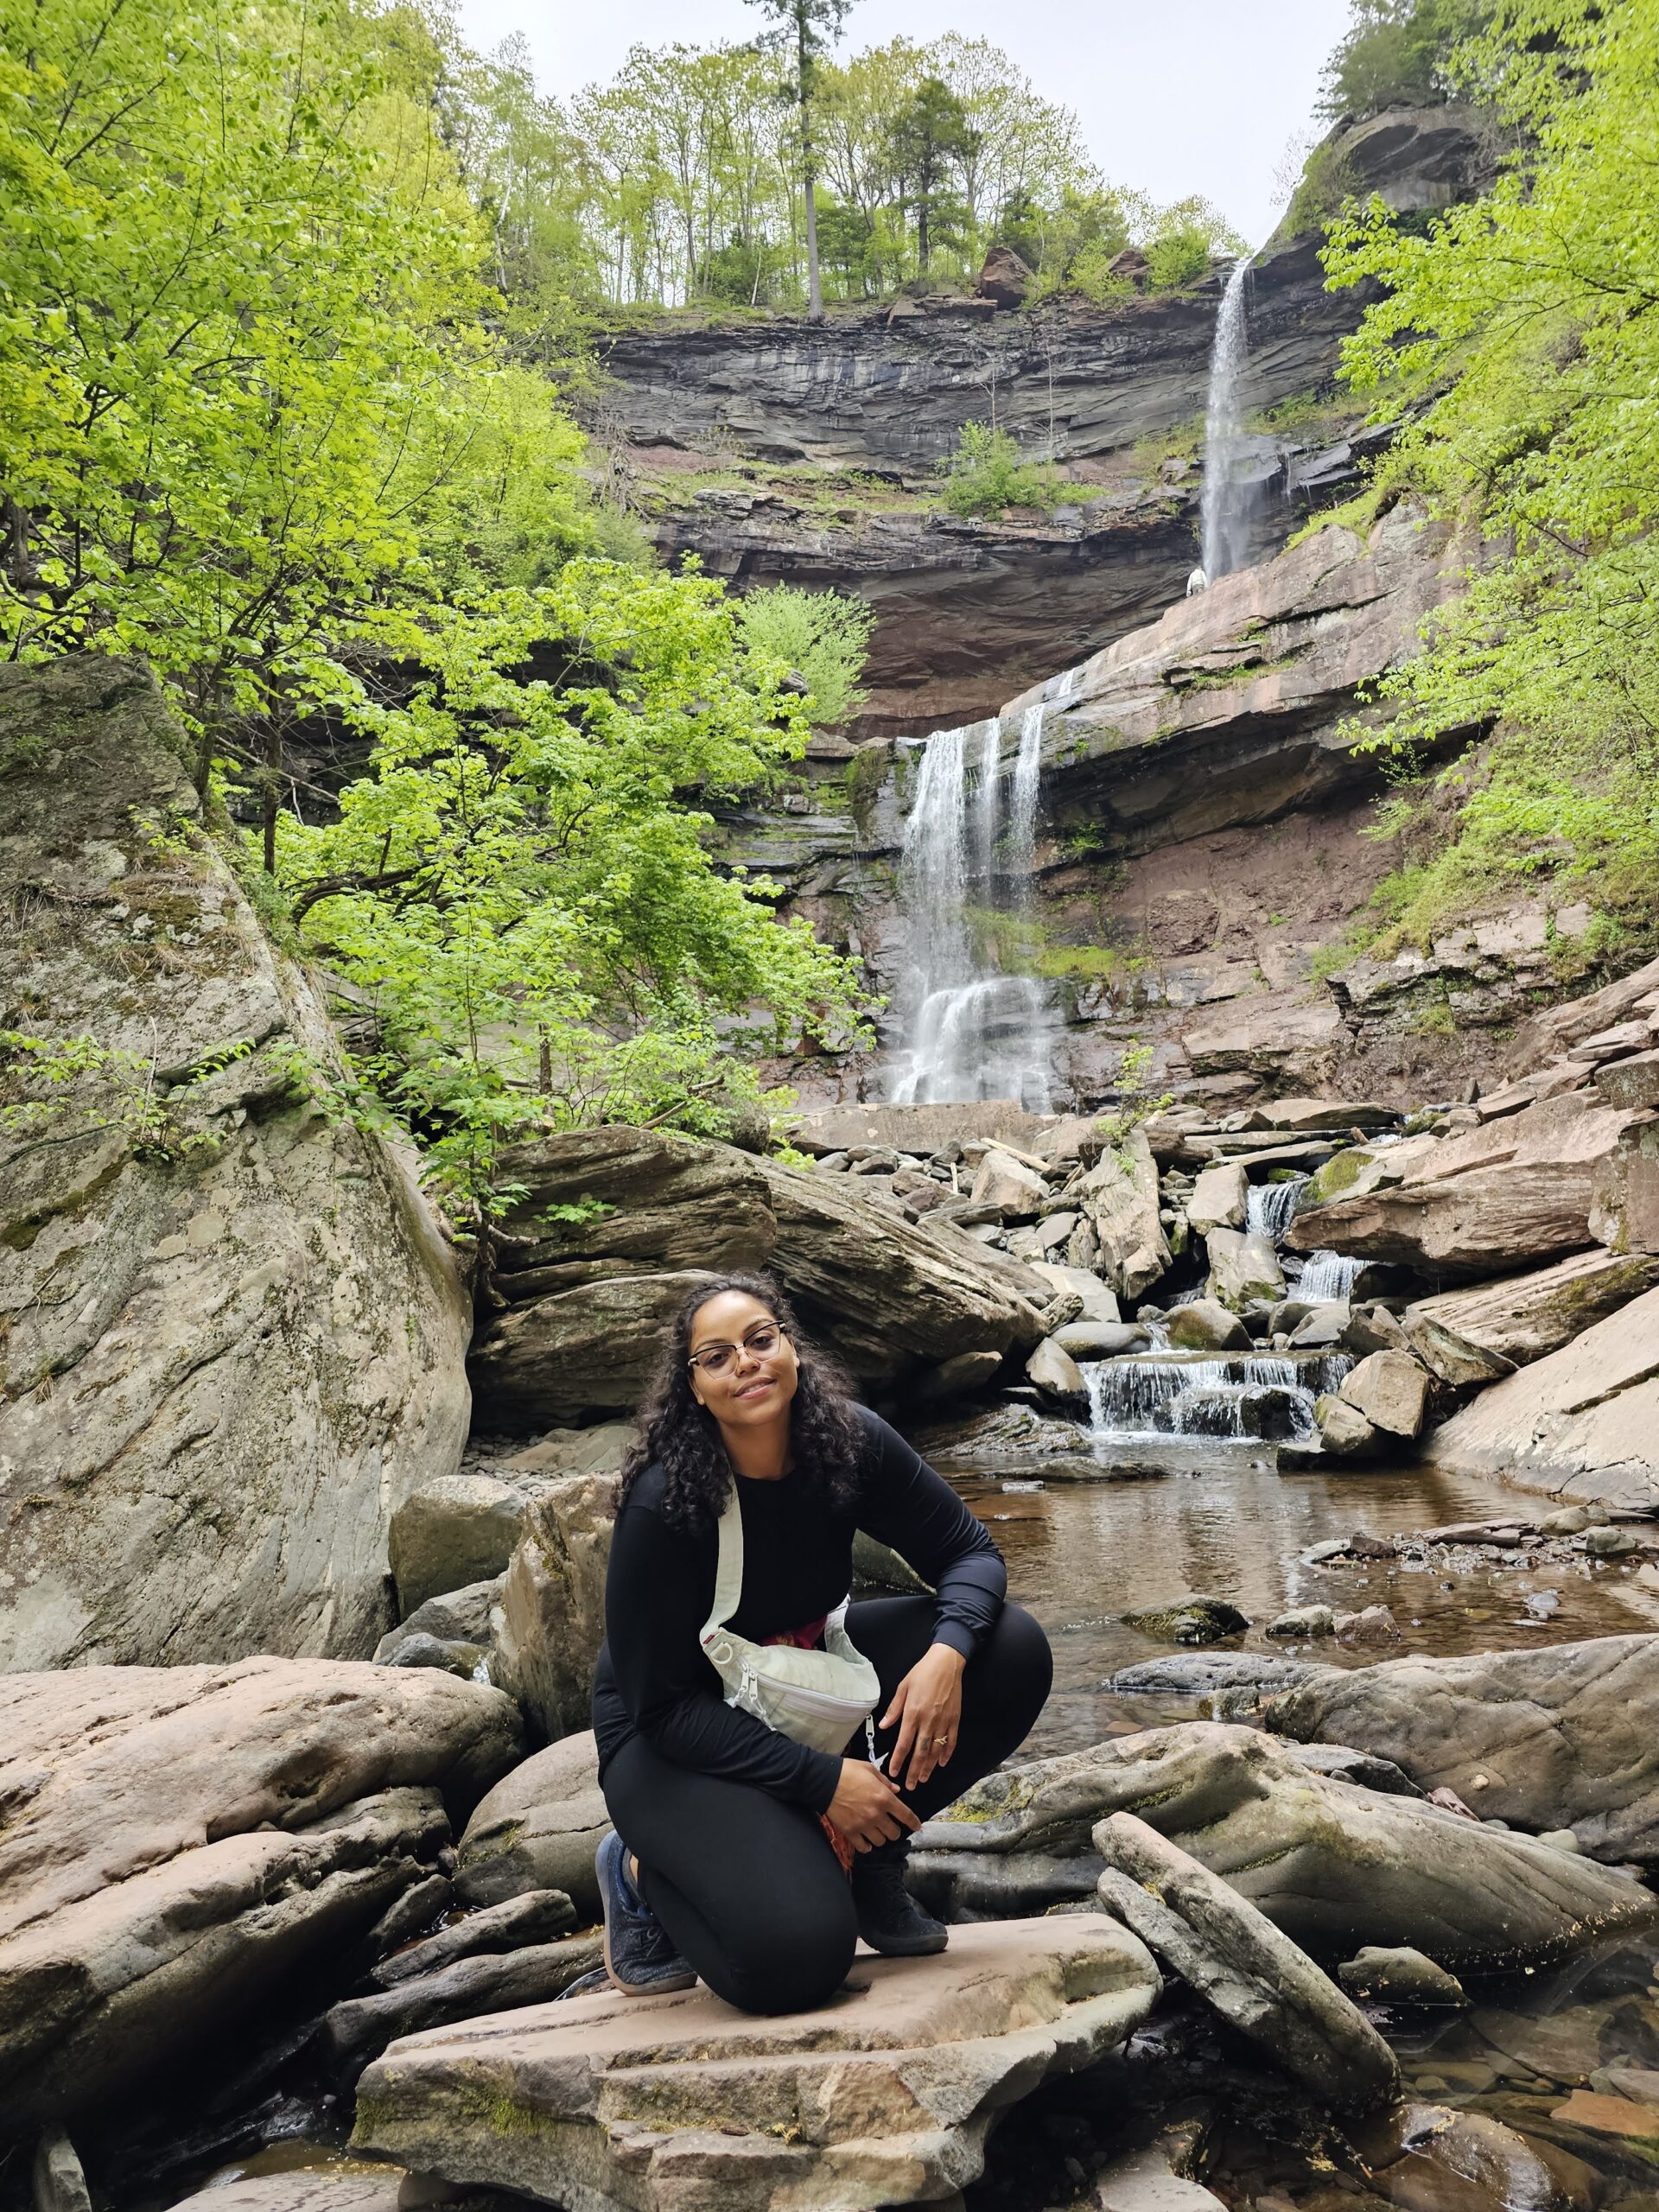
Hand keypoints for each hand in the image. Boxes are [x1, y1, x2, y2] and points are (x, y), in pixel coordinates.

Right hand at [825, 1758, 920, 1851]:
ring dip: (881, 1837)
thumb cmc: (848, 1771)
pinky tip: (866, 1841)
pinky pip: (863, 1847)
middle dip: (895, 1830)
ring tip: (876, 1831)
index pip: (906, 1815)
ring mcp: (863, 1825)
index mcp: (884, 1798)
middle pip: (894, 1833)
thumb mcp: (870, 1769)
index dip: (914, 1823)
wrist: (823, 1780)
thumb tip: (896, 1790)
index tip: (917, 1826)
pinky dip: (866, 1846)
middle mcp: (876, 1814)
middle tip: (890, 1825)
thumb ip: (885, 1781)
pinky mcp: (850, 1832)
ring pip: (880, 1842)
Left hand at [881, 1642, 965, 1791]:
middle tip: (910, 1785)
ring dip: (929, 1767)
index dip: (898, 1760)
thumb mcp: (903, 1687)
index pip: (903, 1743)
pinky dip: (947, 1754)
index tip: (894, 1772)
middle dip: (914, 1771)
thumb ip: (894, 1709)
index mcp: (912, 1713)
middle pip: (920, 1753)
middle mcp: (928, 1721)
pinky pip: (951, 1741)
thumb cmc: (923, 1673)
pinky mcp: (955, 1720)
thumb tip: (883, 1725)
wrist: (946, 1663)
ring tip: (923, 1778)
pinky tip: (942, 1763)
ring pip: (936, 1751)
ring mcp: (943, 1722)